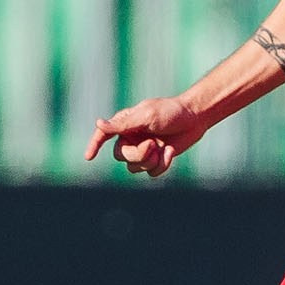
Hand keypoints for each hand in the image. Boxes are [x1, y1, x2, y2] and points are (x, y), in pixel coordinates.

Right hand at [84, 96, 209, 177]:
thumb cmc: (171, 112)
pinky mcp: (157, 158)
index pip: (104, 135)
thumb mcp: (147, 116)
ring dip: (150, 161)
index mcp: (126, 123)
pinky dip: (162, 165)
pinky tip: (171, 152)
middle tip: (153, 144)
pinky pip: (151, 172)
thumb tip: (98, 123)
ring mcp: (144, 149)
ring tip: (162, 147)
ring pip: (135, 168)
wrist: (196, 118)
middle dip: (138, 154)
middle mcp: (131, 137)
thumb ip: (123, 124)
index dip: (94, 145)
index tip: (88, 157)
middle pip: (121, 156)